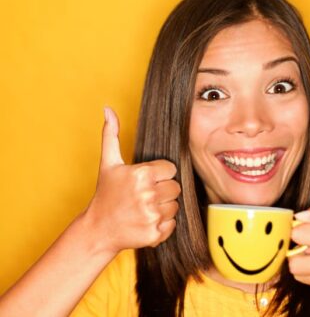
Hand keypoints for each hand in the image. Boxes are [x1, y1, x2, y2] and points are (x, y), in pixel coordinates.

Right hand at [84, 107, 179, 253]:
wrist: (99, 229)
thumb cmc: (106, 194)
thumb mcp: (108, 163)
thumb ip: (111, 134)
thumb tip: (108, 109)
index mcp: (141, 174)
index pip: (171, 169)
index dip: (159, 174)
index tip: (146, 180)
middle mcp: (148, 194)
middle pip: (175, 187)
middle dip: (163, 190)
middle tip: (145, 195)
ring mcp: (152, 215)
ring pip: (175, 206)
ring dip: (163, 206)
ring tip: (144, 207)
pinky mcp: (155, 234)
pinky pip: (172, 224)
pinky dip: (163, 223)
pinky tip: (146, 220)